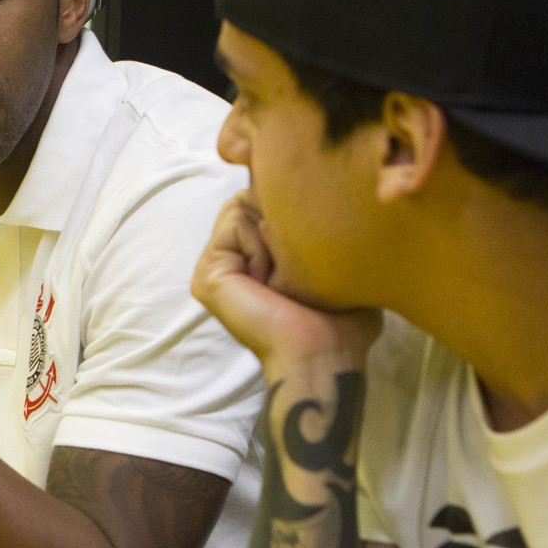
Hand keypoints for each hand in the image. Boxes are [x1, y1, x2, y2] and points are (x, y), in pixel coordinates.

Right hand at [191, 191, 380, 378]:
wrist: (322, 353)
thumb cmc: (340, 320)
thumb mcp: (336, 263)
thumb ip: (323, 228)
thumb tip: (319, 194)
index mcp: (255, 257)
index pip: (265, 199)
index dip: (293, 205)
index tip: (314, 238)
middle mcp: (232, 259)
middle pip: (250, 196)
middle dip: (282, 214)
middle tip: (300, 261)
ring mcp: (215, 265)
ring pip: (241, 204)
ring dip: (274, 232)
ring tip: (285, 274)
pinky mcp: (207, 272)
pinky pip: (235, 222)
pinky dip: (261, 244)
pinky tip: (270, 281)